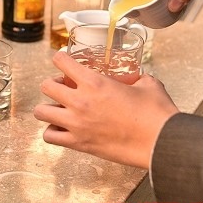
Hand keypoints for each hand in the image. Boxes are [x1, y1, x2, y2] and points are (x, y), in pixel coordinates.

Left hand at [33, 51, 178, 168]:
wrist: (161, 143)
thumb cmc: (156, 113)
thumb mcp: (146, 84)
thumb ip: (135, 78)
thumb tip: (136, 78)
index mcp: (95, 82)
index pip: (61, 62)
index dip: (61, 59)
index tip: (63, 61)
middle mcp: (80, 102)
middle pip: (46, 86)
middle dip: (53, 84)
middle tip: (64, 88)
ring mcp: (76, 124)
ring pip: (41, 112)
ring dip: (48, 108)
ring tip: (60, 109)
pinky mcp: (79, 144)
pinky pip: (49, 136)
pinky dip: (53, 132)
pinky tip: (63, 129)